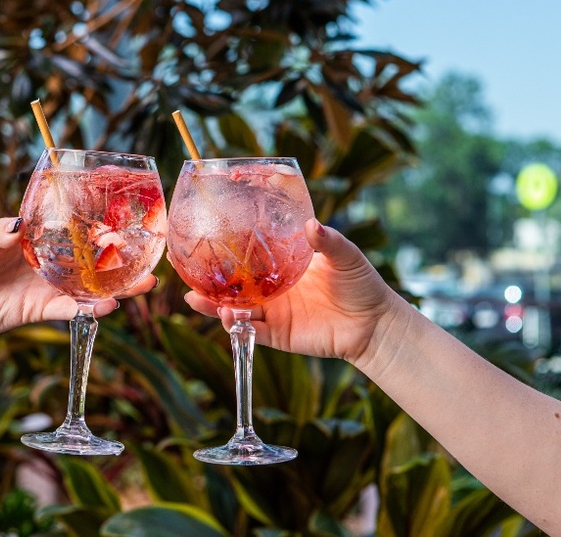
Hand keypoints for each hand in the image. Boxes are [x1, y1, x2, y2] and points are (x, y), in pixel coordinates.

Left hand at [0, 218, 156, 339]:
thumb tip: (18, 224)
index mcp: (36, 238)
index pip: (75, 230)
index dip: (100, 227)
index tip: (127, 221)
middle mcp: (48, 262)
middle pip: (92, 261)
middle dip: (121, 260)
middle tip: (150, 256)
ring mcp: (46, 287)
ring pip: (89, 288)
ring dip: (116, 288)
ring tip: (142, 284)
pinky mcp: (39, 311)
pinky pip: (69, 311)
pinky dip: (89, 310)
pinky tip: (108, 306)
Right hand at [184, 219, 397, 364]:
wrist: (375, 324)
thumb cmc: (362, 285)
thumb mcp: (346, 256)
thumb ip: (328, 242)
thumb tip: (312, 224)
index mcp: (283, 268)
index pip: (249, 258)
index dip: (227, 251)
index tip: (205, 239)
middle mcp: (273, 290)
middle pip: (233, 286)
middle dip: (208, 282)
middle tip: (185, 273)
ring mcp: (274, 313)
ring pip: (236, 310)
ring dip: (215, 306)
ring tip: (197, 299)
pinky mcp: (278, 336)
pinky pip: (251, 333)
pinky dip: (236, 327)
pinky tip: (227, 316)